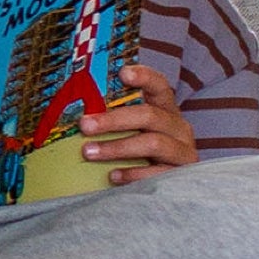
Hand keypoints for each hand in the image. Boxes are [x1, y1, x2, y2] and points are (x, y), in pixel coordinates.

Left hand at [82, 64, 199, 184]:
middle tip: (84, 125)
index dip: (144, 77)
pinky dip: (134, 174)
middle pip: (149, 116)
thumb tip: (75, 114)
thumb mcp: (128, 132)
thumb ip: (110, 119)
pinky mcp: (182, 175)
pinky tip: (113, 176)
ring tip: (88, 152)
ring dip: (117, 147)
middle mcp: (178, 127)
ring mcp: (183, 151)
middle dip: (113, 120)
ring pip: (153, 143)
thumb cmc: (137, 152)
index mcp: (164, 110)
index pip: (159, 86)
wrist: (172, 186)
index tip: (123, 72)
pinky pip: (158, 173)